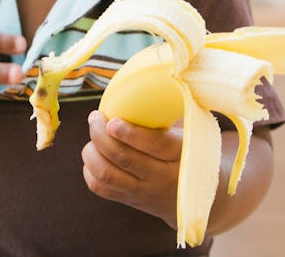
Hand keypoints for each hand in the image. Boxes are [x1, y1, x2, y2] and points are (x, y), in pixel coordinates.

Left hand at [82, 110, 182, 229]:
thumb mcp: (187, 132)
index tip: (112, 120)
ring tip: (94, 134)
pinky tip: (94, 153)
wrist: (194, 198)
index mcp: (179, 153)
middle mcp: (161, 177)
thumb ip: (167, 113)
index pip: (155, 144)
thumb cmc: (185, 151)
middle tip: (95, 117)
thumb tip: (141, 83)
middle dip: (101, 135)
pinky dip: (90, 170)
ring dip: (92, 151)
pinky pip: (101, 188)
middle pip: (123, 158)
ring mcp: (144, 192)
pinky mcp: (131, 201)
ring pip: (107, 174)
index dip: (129, 133)